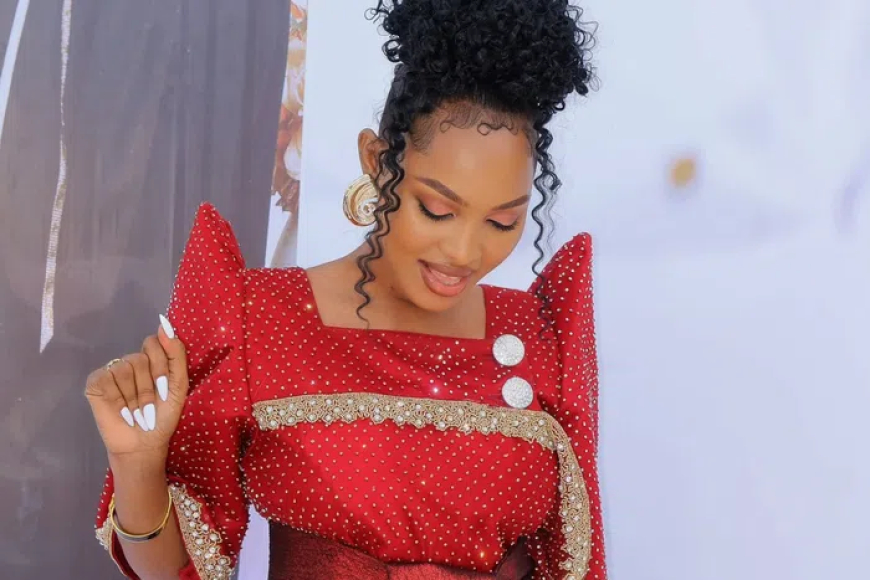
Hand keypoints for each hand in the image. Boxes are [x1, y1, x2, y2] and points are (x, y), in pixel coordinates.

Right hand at [85, 315, 188, 461]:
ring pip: (124, 369)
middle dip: (148, 387)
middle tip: (150, 407)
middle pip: (140, 358)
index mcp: (152, 360)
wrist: (144, 443)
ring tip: (136, 413)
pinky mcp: (95, 383)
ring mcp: (112, 371)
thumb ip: (176, 353)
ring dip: (134, 397)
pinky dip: (117, 398)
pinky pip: (105, 378)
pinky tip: (121, 411)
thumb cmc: (163, 417)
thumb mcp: (179, 385)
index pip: (154, 343)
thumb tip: (164, 324)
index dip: (160, 367)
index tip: (164, 388)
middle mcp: (131, 362)